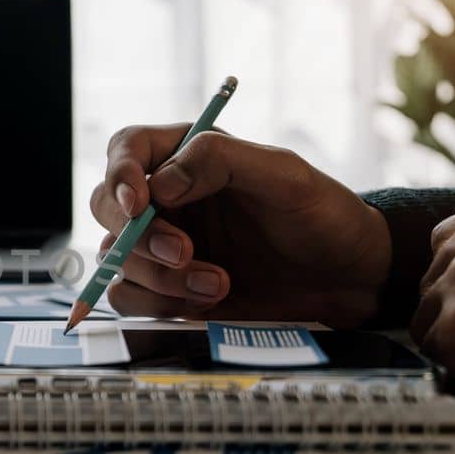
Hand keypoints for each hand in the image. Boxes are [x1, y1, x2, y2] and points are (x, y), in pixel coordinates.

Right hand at [91, 125, 390, 326]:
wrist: (348, 281)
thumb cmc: (322, 217)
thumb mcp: (284, 175)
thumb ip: (221, 159)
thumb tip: (160, 182)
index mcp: (189, 157)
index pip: (127, 149)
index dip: (120, 174)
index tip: (139, 203)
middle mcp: (168, 200)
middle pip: (106, 207)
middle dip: (138, 236)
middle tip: (185, 252)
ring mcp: (164, 247)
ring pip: (115, 257)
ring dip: (158, 277)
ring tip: (217, 283)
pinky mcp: (168, 291)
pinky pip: (130, 297)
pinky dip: (160, 303)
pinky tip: (208, 299)